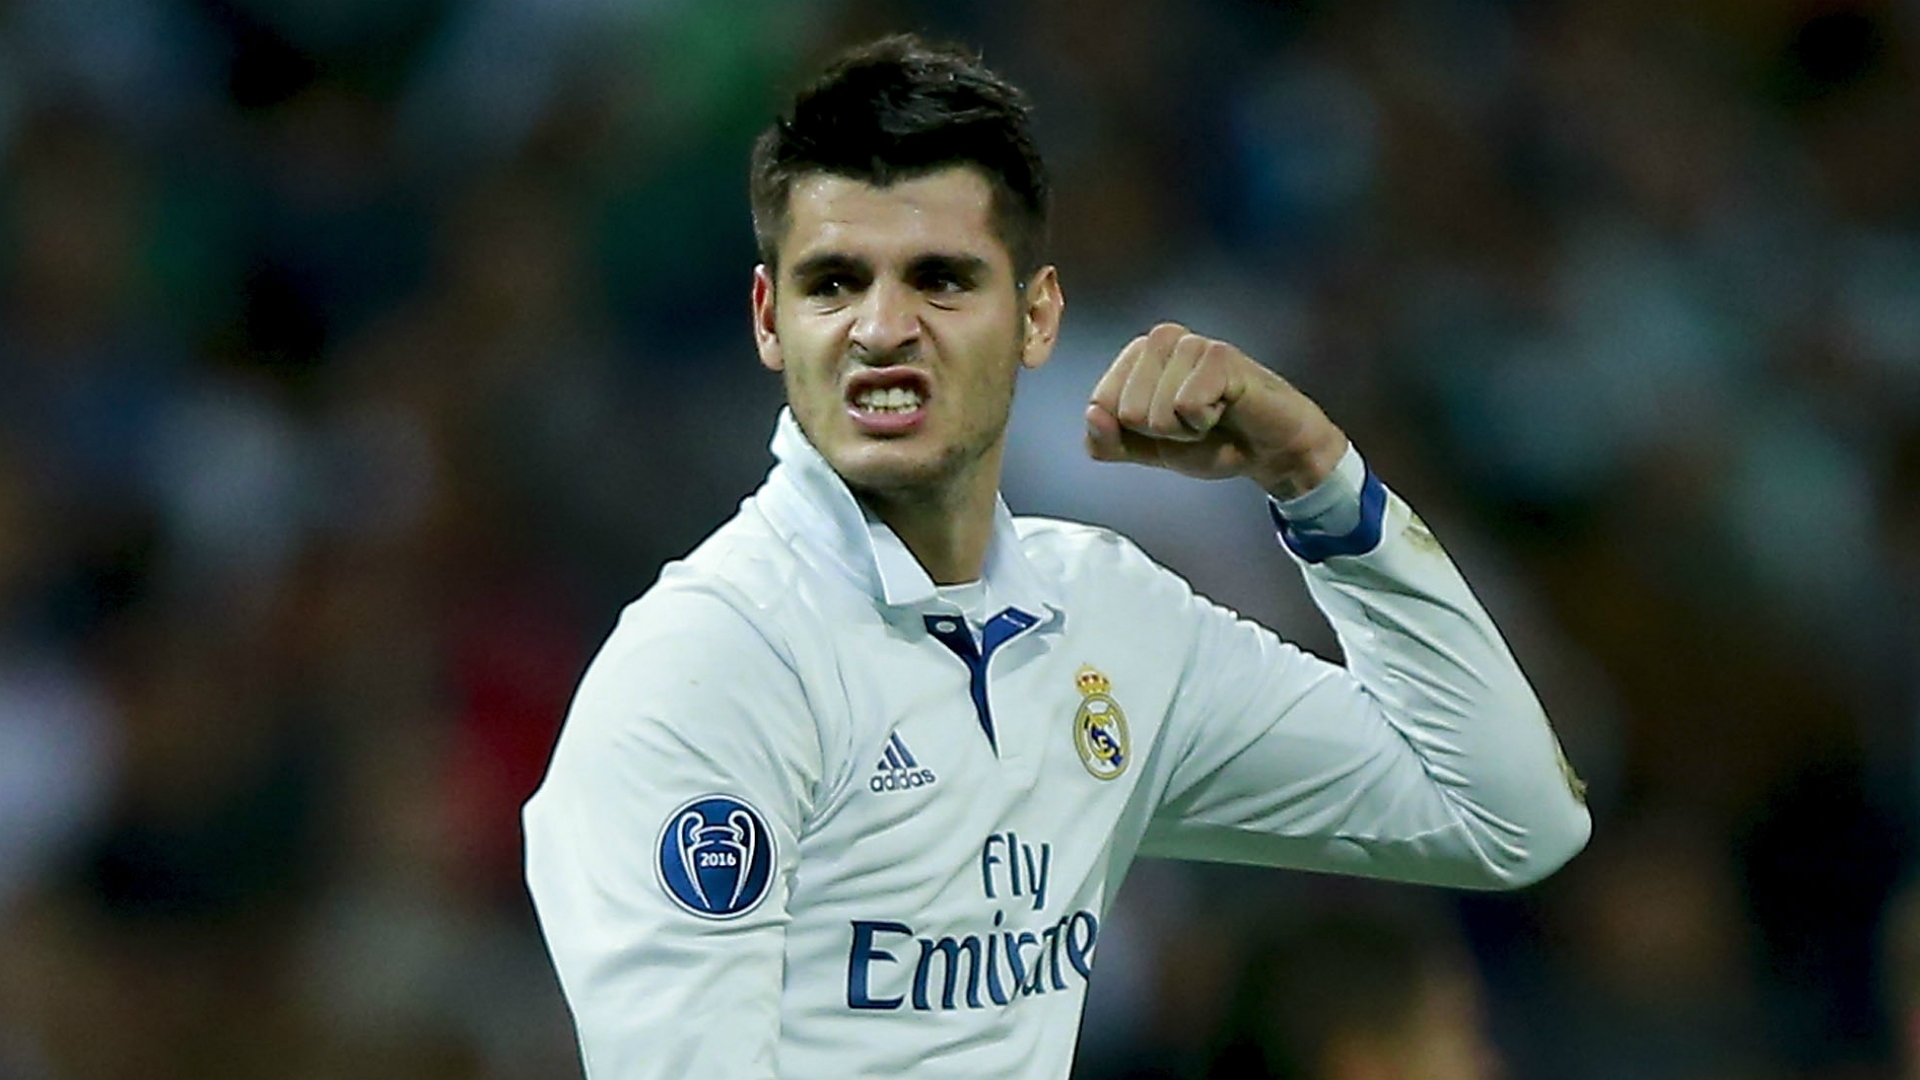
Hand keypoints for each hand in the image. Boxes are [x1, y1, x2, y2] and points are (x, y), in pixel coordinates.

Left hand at [1085, 323, 1348, 498]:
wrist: (1267, 452)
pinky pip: (1186, 406)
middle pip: (1125, 411)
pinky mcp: (1219, 355)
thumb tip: (1092, 415)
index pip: (1099, 406)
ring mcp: (1190, 343)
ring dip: (1186, 430)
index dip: (1134, 434)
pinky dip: (1205, 422)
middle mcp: (1159, 339)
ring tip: (1211, 416)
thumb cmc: (1209, 441)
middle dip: (1161, 433)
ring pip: (1154, 413)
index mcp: (1135, 356)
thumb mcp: (1145, 450)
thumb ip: (1107, 441)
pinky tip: (1226, 408)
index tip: (1168, 427)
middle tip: (1195, 423)